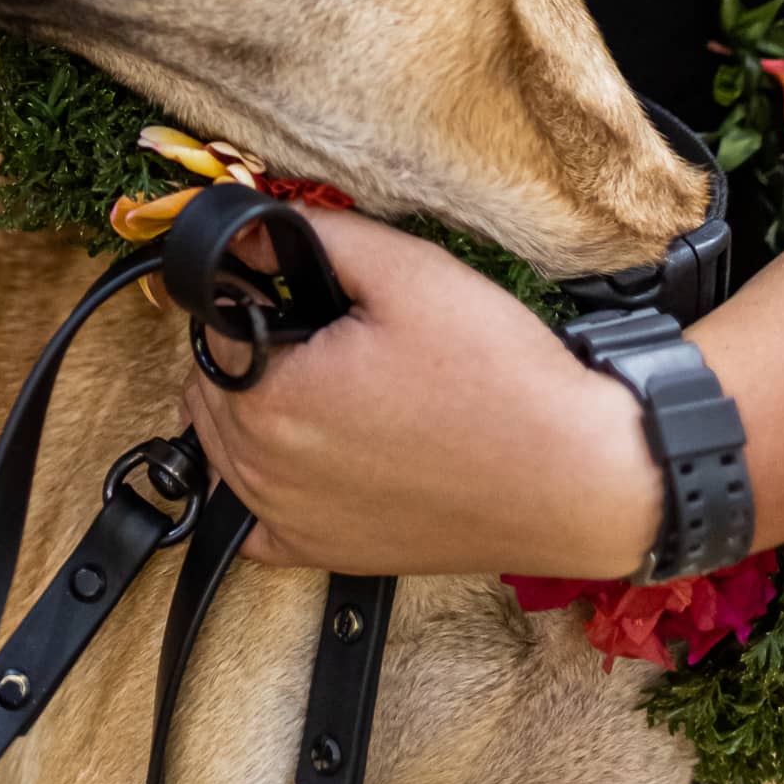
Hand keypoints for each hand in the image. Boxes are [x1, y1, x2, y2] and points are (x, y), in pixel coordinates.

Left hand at [183, 209, 659, 578]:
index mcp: (273, 399)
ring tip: (329, 382)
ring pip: (223, 449)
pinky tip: (315, 451)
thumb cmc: (497, 375)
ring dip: (252, 409)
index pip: (213, 328)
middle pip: (209, 387)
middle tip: (325, 334)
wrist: (573, 476)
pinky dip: (264, 483)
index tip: (300, 291)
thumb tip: (245, 228)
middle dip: (249, 351)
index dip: (250, 295)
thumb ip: (314, 238)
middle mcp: (263, 472)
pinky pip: (253, 518)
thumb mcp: (408, 272)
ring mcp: (291, 524)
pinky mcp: (323, 555)